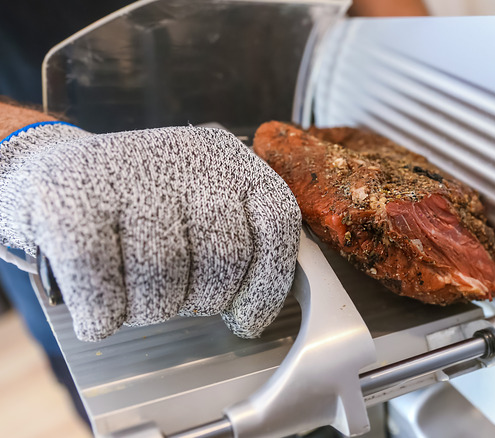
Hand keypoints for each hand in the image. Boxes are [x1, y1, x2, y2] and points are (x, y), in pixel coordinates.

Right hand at [0, 109, 300, 340]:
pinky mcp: (70, 197)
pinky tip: (101, 310)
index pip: (276, 222)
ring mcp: (127, 171)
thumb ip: (236, 239)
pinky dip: (104, 313)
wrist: (48, 175)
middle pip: (224, 255)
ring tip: (135, 298)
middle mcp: (187, 156)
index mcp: (230, 160)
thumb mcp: (199, 206)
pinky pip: (102, 281)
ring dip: (149, 310)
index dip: (268, 284)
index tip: (246, 319)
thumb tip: (253, 309)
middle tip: (175, 300)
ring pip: (164, 272)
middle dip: (201, 299)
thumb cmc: (137, 208)